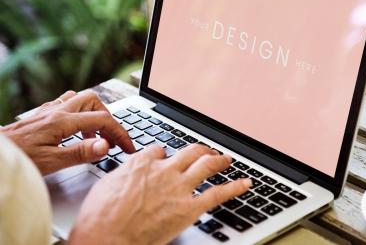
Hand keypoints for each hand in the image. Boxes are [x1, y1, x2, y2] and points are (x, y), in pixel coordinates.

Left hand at [1, 91, 134, 174]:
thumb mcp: (51, 162)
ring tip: (95, 137)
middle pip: (94, 100)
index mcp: (62, 121)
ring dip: (93, 114)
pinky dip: (79, 115)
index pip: (102, 121)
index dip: (120, 134)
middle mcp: (56, 111)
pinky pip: (67, 105)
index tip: (128, 147)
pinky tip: (75, 131)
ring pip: (80, 99)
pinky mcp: (41, 115)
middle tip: (112, 139)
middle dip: (108, 118)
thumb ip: (80, 153)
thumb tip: (106, 145)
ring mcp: (48, 111)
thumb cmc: (18, 159)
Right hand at [68, 144, 250, 244]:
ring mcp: (178, 187)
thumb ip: (125, 175)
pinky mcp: (189, 207)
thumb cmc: (99, 217)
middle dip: (200, 150)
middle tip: (206, 151)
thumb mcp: (106, 185)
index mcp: (142, 163)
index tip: (168, 158)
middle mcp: (164, 170)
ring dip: (219, 160)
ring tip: (226, 158)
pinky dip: (234, 187)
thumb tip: (130, 173)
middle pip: (189, 152)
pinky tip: (245, 184)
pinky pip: (218, 194)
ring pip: (206, 165)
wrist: (105, 238)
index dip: (165, 154)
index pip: (160, 150)